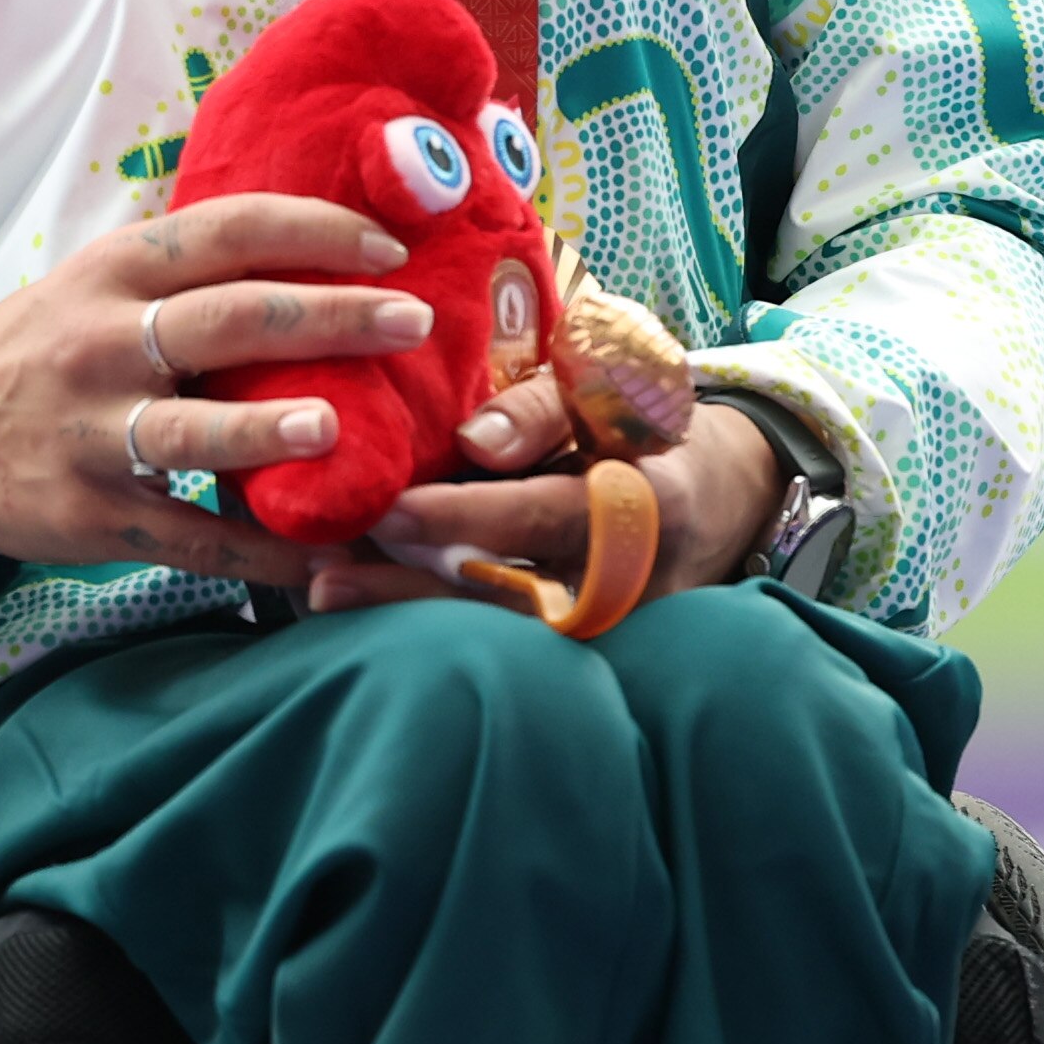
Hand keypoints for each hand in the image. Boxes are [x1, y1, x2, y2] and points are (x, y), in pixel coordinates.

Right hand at [0, 194, 429, 590]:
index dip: (316, 230)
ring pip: (194, 432)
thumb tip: (315, 249)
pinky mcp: (92, 517)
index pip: (228, 230)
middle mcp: (103, 344)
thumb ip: (184, 272)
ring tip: (335, 428)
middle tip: (412, 322)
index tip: (391, 247)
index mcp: (115, 273)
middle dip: (332, 318)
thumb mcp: (93, 286)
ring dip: (271, 430)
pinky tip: (326, 557)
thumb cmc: (39, 347)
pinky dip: (262, 554)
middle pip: (232, 320)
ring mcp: (93, 434)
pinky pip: (189, 538)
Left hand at [305, 376, 786, 615]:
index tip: (390, 511)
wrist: (717, 493)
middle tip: (326, 577)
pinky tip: (369, 610)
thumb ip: (540, 409)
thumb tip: (472, 442)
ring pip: (500, 634)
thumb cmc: (647, 425)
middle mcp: (630, 581)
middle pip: (510, 596)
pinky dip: (438, 629)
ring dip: (411, 615)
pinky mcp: (590, 653)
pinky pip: (507, 645)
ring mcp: (612, 629)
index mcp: (644, 502)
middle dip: (413, 590)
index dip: (466, 516)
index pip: (544, 514)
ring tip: (329, 594)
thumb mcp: (612, 389)